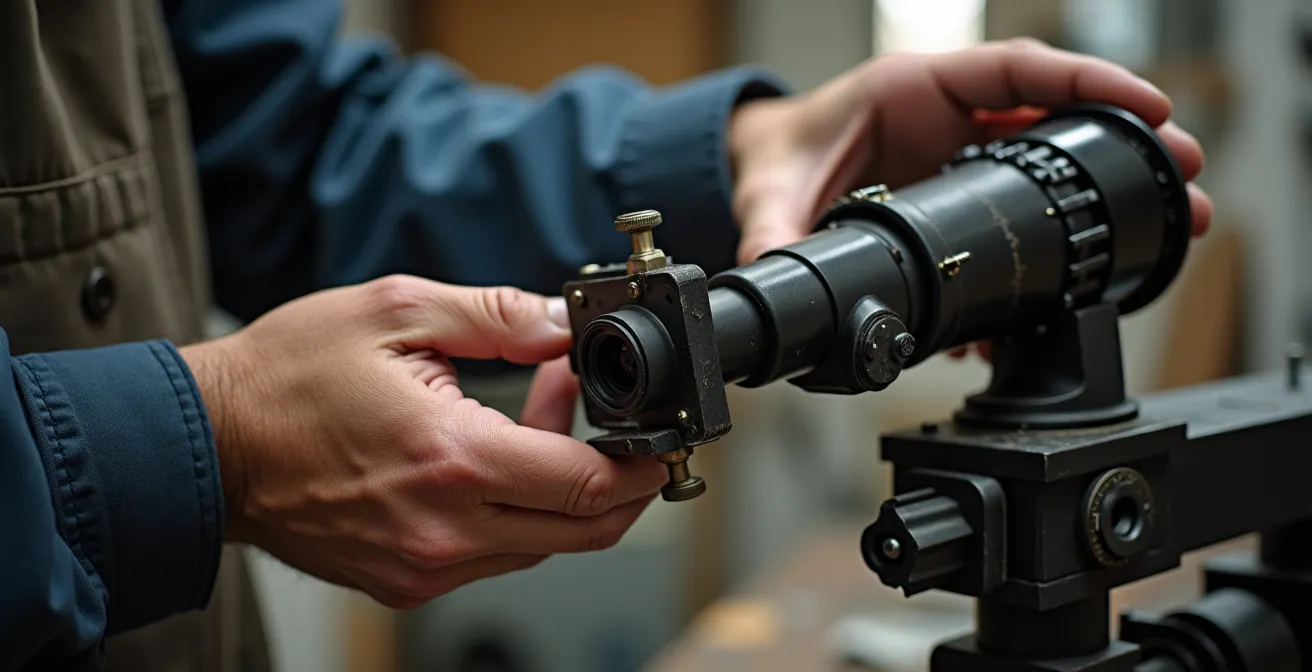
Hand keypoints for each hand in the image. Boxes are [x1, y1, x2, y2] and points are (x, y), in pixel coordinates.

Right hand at [180, 276, 666, 608]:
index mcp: (451, 459)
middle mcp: (445, 528)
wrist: (207, 445)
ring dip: (563, 488)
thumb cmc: (286, 378)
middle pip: (584, 531)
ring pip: (541, 544)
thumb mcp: (394, 311)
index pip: (587, 484)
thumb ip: (495, 315)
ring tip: (540, 412)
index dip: (641, 461)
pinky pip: (493, 554)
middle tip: (619, 427)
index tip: (658, 436)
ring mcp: (424, 564)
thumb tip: (563, 321)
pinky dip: (516, 509)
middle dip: (622, 482)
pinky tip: (497, 454)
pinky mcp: (406, 579)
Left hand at [728, 38, 1212, 264]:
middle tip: (1184, 166)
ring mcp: (960, 151)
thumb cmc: (778, 157)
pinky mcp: (961, 189)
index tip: (1142, 105)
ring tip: (1169, 216)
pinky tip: (1082, 268)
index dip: (1084, 80)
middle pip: (1053, 112)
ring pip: (1049, 157)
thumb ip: (778, 229)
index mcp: (914, 88)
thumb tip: (775, 273)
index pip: (1015, 69)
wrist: (769, 172)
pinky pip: (1020, 200)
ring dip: (1108, 184)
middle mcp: (949, 115)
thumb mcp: (772, 190)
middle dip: (1122, 136)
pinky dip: (1053, 230)